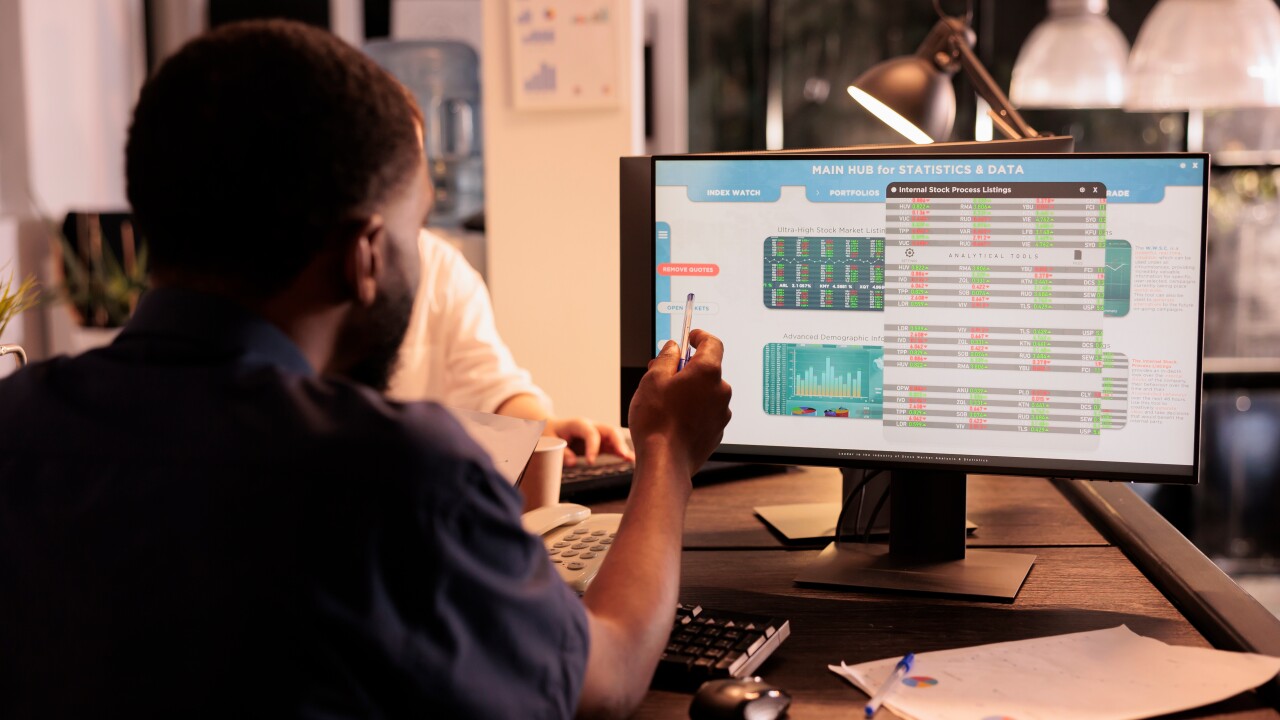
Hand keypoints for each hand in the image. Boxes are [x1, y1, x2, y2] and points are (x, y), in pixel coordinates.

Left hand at [545, 417, 634, 465]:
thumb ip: (561, 452)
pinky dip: (621, 452)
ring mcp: (597, 434)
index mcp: (579, 424)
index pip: (591, 433)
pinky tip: (630, 460)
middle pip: (609, 431)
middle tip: (623, 455)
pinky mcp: (600, 443)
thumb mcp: (549, 441)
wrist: (551, 428)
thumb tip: (573, 463)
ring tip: (631, 459)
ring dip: (623, 448)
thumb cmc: (549, 433)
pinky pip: (613, 446)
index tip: (590, 462)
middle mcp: (591, 426)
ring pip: (615, 438)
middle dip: (618, 442)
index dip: (593, 446)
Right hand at [627, 329, 731, 473]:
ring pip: (706, 392)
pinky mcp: (717, 431)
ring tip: (665, 402)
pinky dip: (694, 410)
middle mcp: (721, 391)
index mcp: (707, 372)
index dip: (700, 337)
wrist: (665, 462)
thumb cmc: (657, 421)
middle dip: (688, 369)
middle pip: (707, 369)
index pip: (712, 343)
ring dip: (691, 391)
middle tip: (664, 375)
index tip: (691, 337)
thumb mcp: (652, 379)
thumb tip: (673, 349)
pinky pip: (707, 412)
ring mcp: (721, 413)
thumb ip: (666, 358)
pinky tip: (674, 419)